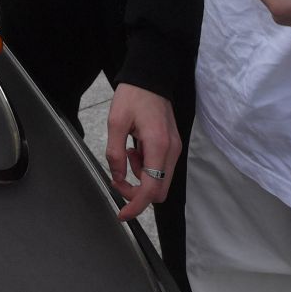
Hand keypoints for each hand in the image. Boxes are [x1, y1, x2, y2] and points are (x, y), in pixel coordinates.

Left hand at [104, 83, 179, 221]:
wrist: (150, 78)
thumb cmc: (133, 96)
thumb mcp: (116, 123)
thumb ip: (115, 154)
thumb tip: (117, 177)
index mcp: (159, 145)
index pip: (152, 189)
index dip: (136, 206)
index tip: (122, 214)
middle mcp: (172, 151)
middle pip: (159, 191)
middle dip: (138, 192)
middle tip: (118, 178)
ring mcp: (175, 149)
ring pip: (160, 181)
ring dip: (141, 177)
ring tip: (127, 154)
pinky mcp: (173, 146)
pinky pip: (161, 168)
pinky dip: (146, 167)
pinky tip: (135, 150)